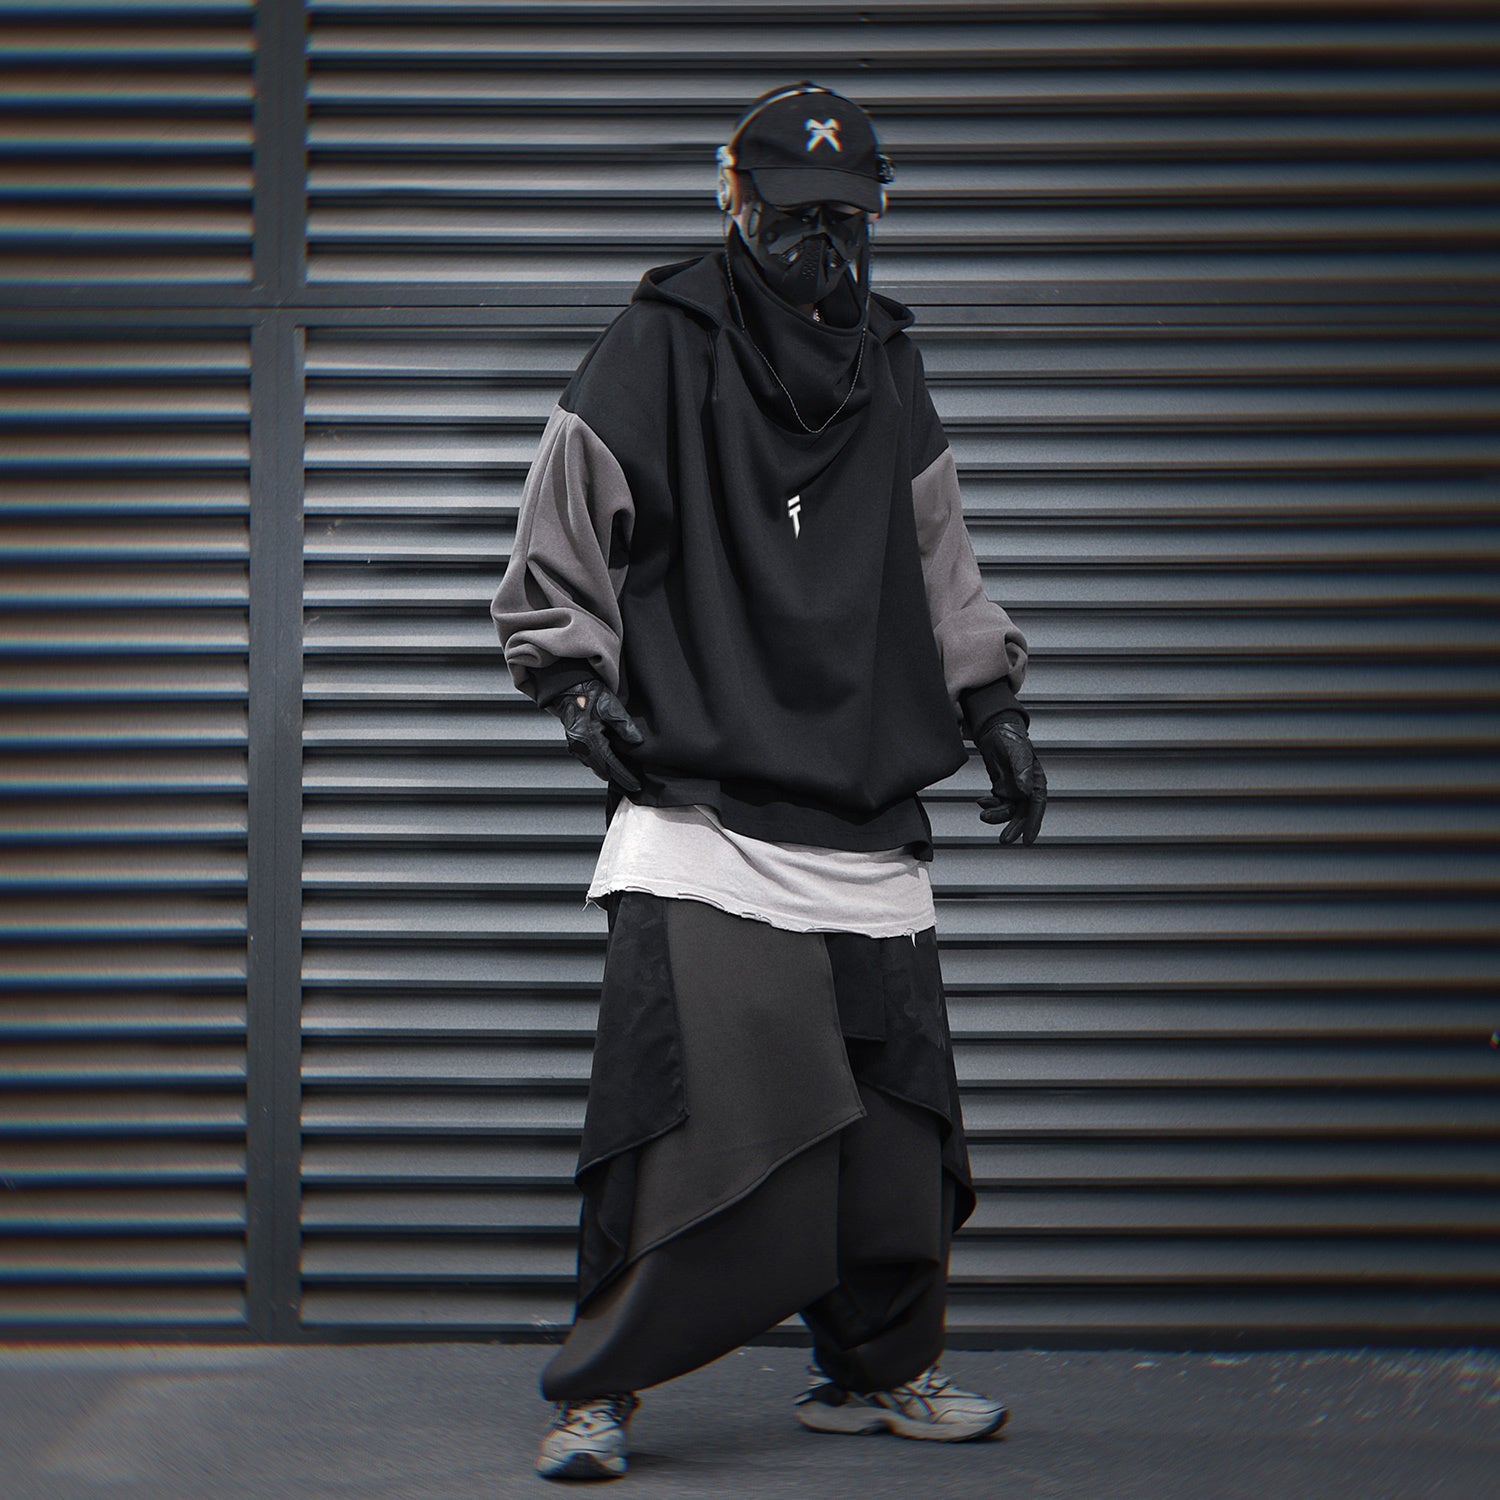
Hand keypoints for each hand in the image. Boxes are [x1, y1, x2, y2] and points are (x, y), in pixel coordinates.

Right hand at [547, 679, 644, 792]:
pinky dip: (599, 763)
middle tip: (631, 785)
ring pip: (593, 765)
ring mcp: (575, 744)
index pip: (611, 764)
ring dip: (607, 771)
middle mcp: (581, 745)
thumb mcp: (610, 706)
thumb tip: (637, 741)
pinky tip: (606, 761)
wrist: (568, 686)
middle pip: (601, 770)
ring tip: (622, 776)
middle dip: (617, 778)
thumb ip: (624, 725)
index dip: (624, 776)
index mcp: (590, 739)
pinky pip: (587, 758)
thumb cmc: (588, 693)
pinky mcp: (574, 740)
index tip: (635, 785)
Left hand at [974, 709, 1046, 844]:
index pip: (1036, 806)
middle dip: (1013, 828)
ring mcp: (1014, 789)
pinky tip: (981, 802)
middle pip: (1022, 813)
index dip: (1033, 824)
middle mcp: (1026, 787)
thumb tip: (1026, 792)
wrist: (995, 730)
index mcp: (1035, 780)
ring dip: (996, 816)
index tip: (1027, 840)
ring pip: (1008, 811)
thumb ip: (1022, 772)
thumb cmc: (1010, 739)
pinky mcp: (1003, 788)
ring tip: (984, 815)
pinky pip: (997, 804)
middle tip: (1004, 840)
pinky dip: (989, 806)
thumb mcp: (1016, 754)